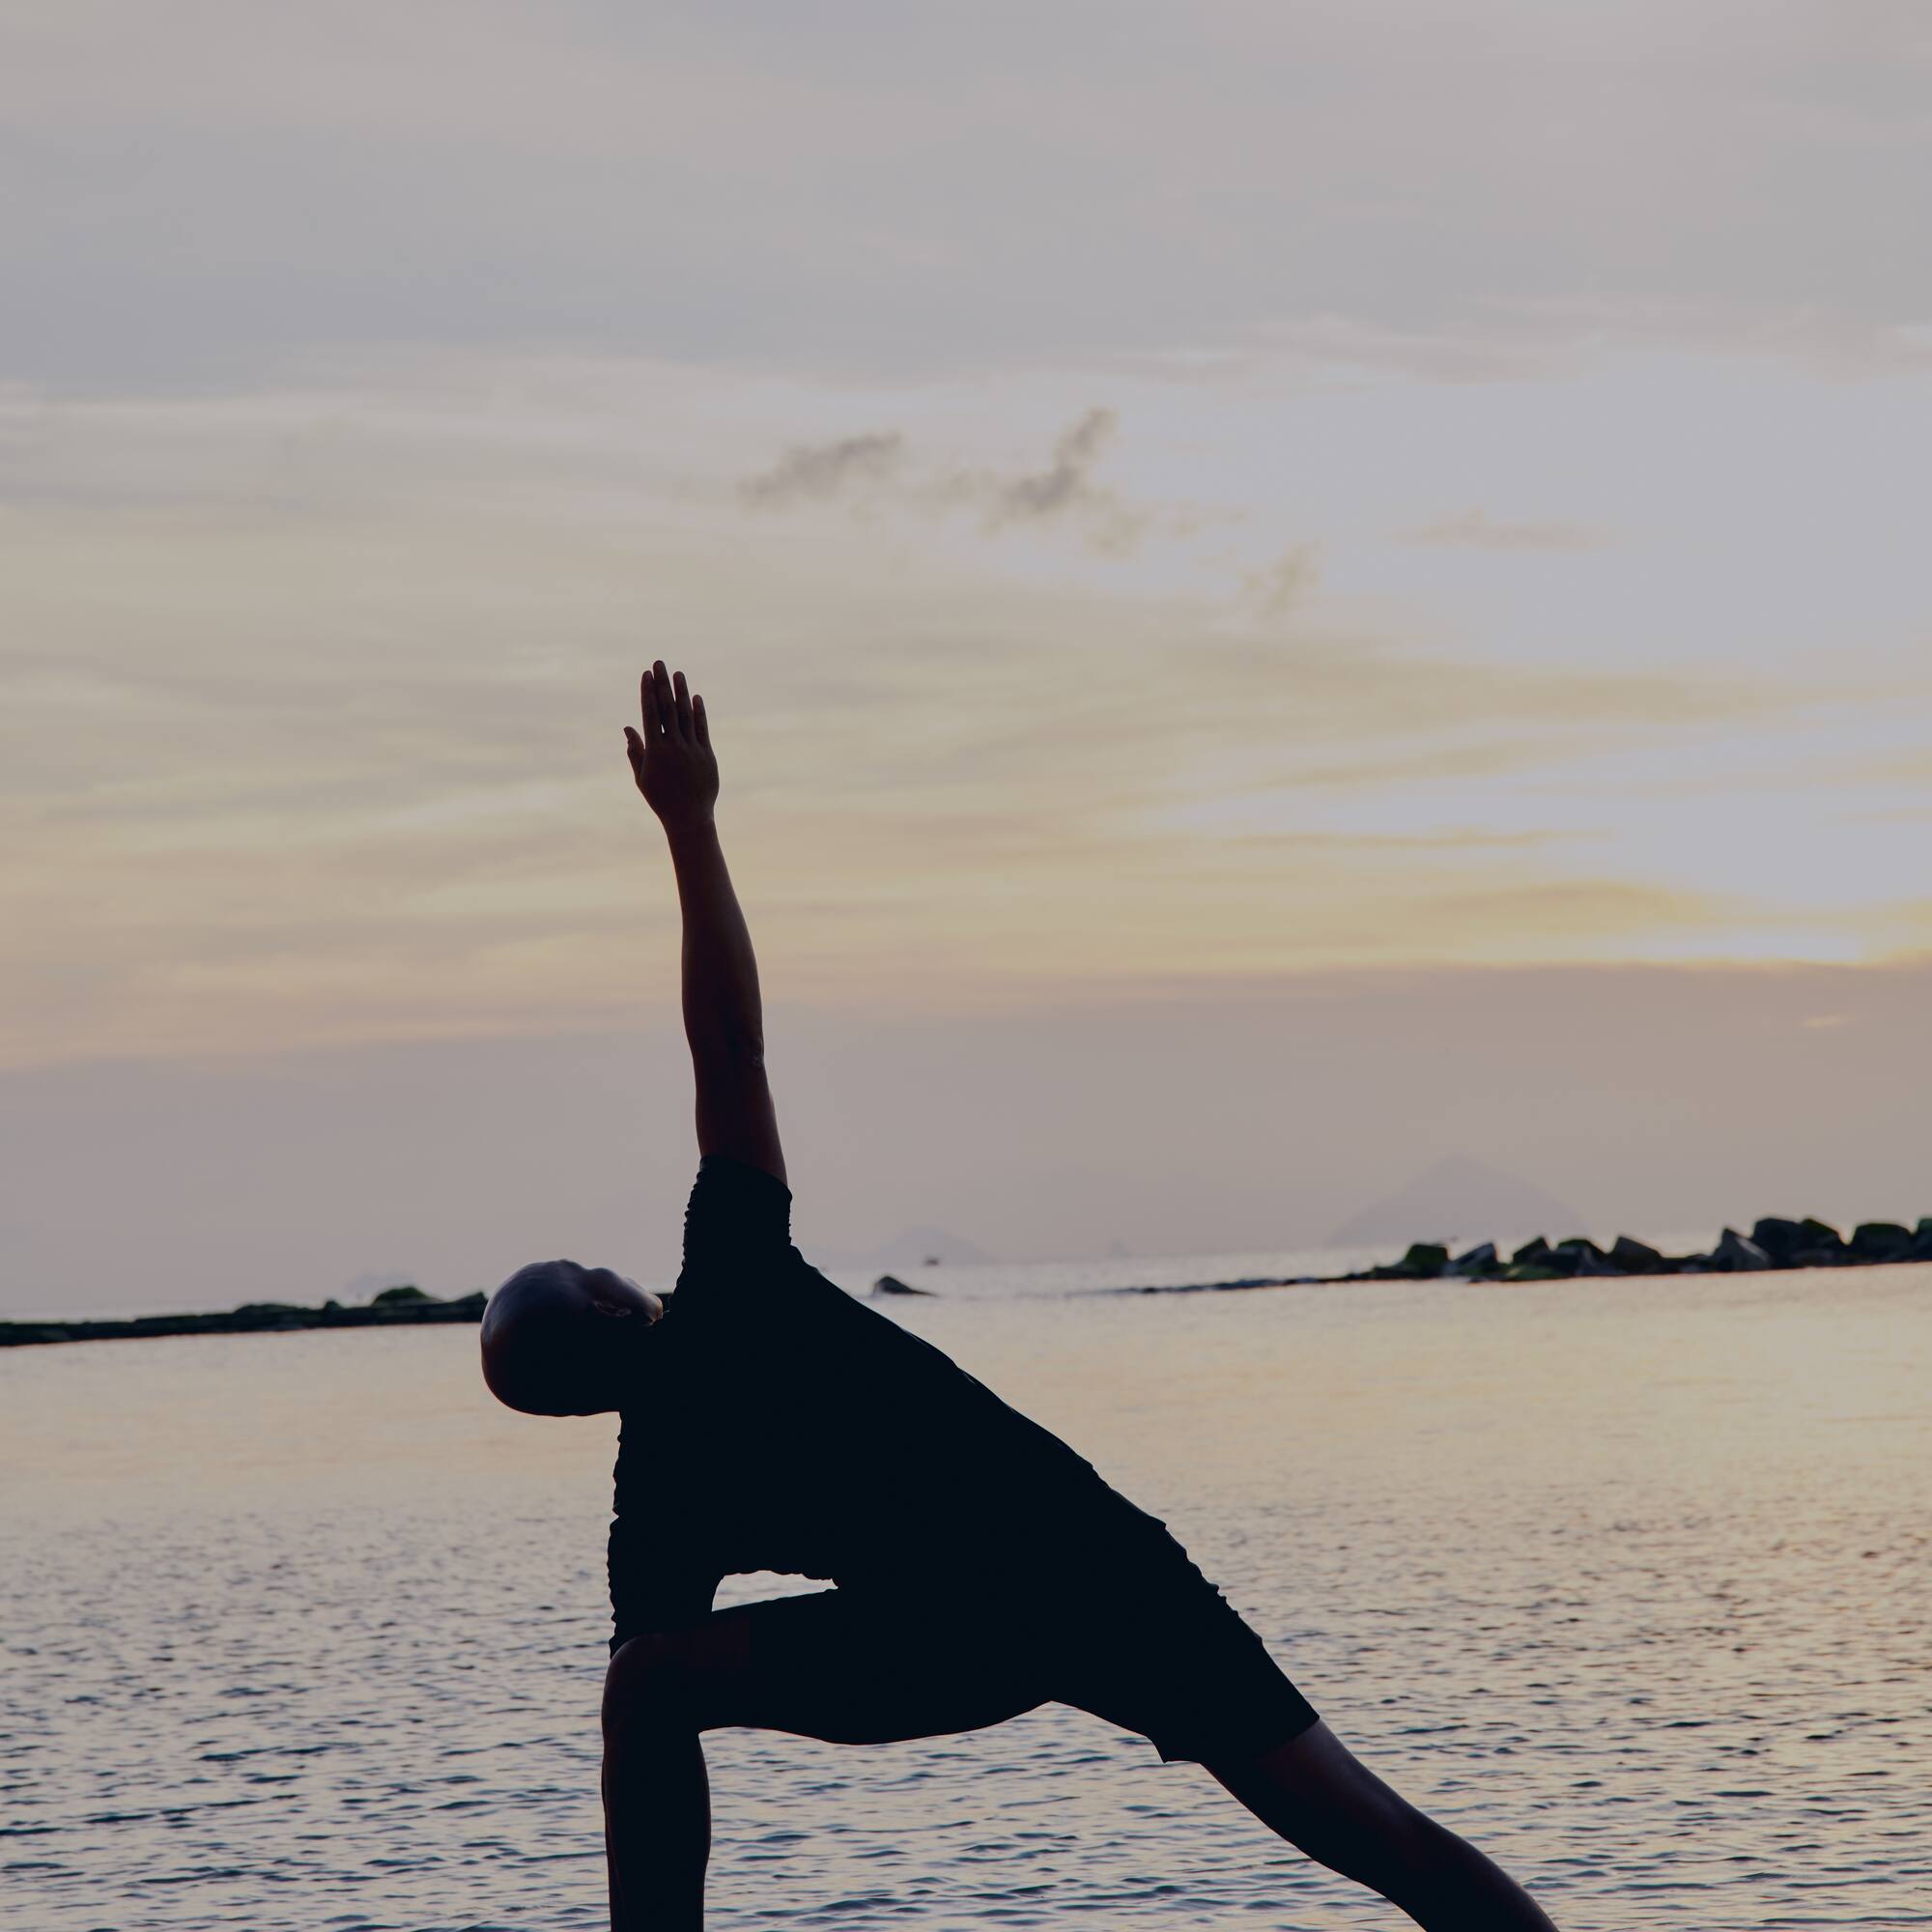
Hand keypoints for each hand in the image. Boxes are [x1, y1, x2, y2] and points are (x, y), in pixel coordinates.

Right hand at [625, 660, 718, 830]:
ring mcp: (692, 749)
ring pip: (686, 715)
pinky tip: (695, 697)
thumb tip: (627, 728)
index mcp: (655, 751)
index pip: (650, 714)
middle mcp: (673, 746)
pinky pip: (702, 729)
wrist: (689, 818)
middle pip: (667, 709)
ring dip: (681, 692)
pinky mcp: (707, 755)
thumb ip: (636, 751)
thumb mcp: (642, 777)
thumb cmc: (661, 799)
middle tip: (659, 663)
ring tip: (678, 674)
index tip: (646, 674)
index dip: (648, 692)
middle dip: (662, 684)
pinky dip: (699, 713)